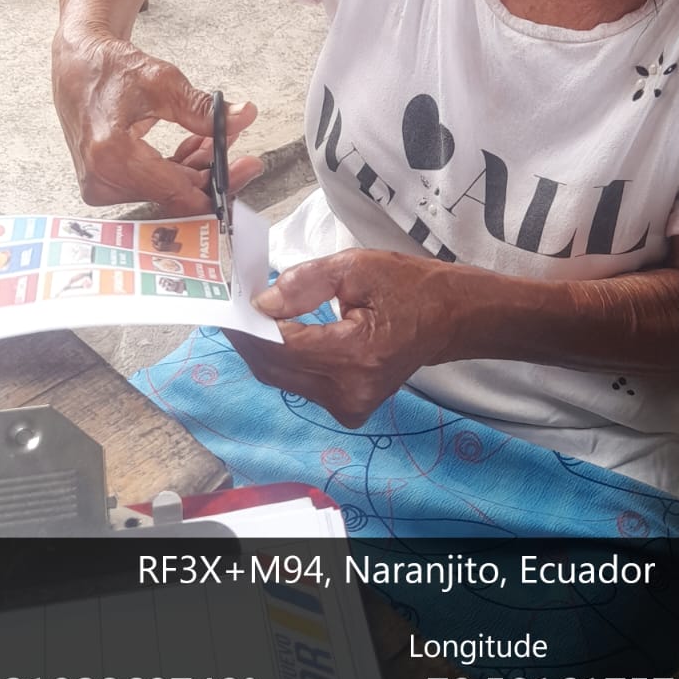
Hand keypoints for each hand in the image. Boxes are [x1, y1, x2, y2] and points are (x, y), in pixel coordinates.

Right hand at [51, 31, 261, 212]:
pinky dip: (177, 167)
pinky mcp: (104, 182)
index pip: (179, 193)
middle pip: (175, 195)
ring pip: (166, 190)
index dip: (219, 186)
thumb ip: (204, 109)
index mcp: (112, 157)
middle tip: (241, 154)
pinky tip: (195, 145)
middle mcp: (102, 179)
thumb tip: (242, 117)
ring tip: (217, 139)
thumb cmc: (108, 68)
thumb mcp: (162, 83)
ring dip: (196, 168)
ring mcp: (101, 185)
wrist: (77, 63)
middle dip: (211, 172)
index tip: (246, 170)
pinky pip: (152, 184)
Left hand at [228, 250, 467, 427]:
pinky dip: (285, 361)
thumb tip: (262, 303)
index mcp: (355, 354)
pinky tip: (280, 336)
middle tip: (232, 311)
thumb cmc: (407, 287)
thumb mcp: (356, 268)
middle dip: (249, 339)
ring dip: (264, 350)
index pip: (282, 346)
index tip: (229, 305)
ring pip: (283, 380)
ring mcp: (350, 406)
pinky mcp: (349, 410)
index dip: (249, 326)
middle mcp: (349, 391)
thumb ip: (305, 283)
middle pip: (275, 368)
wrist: (448, 319)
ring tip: (253, 319)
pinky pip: (300, 385)